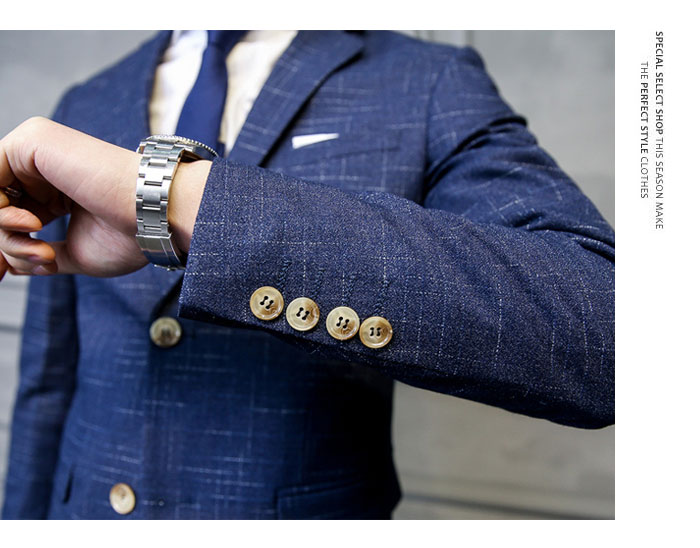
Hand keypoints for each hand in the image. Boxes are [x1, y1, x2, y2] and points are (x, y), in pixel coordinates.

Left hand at [0, 117, 209, 280]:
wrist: (156, 215)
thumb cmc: (128, 237)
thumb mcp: (73, 253)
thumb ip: (37, 254)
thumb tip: (8, 265)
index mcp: (54, 186)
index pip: (10, 213)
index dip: (7, 244)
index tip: (7, 272)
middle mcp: (43, 163)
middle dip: (8, 242)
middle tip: (41, 258)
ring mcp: (38, 147)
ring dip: (4, 232)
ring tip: (42, 246)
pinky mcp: (33, 139)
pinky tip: (31, 222)